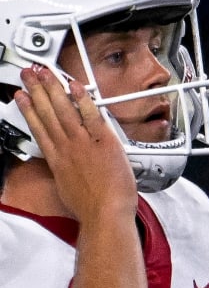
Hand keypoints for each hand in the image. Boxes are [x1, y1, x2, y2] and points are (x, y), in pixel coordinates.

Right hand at [15, 66, 135, 225]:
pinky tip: (76, 86)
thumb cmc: (91, 209)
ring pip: (65, 110)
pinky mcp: (104, 142)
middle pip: (48, 113)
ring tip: (45, 73)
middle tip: (29, 75)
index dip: (29, 109)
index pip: (39, 128)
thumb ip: (66, 172)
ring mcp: (84, 143)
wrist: (106, 214)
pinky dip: (84, 100)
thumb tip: (68, 170)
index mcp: (57, 159)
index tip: (22, 97)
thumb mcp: (68, 188)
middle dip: (37, 90)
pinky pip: (92, 115)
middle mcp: (67, 147)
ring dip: (54, 88)